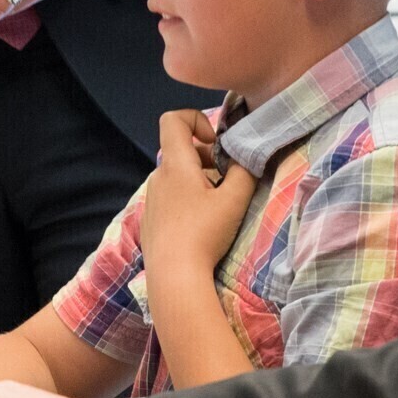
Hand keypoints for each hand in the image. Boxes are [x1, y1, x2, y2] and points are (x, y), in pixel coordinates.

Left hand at [138, 111, 254, 281]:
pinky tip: (200, 227)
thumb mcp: (234, 200)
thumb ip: (245, 170)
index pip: (173, 120)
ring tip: (217, 207)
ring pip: (177, 177)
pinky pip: (170, 199)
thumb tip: (247, 155)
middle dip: (207, 158)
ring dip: (199, 182)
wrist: (174, 278)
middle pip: (181, 151)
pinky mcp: (150, 222)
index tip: (215, 142)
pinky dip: (187, 201)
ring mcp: (151, 201)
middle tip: (227, 181)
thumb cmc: (204, 234)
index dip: (195, 119)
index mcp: (176, 165)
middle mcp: (158, 177)